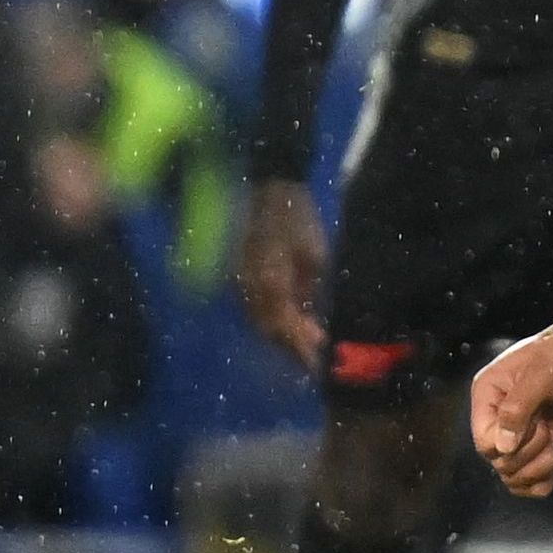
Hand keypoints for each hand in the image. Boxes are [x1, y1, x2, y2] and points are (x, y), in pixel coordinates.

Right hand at [231, 180, 328, 368]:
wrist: (265, 187)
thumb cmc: (298, 217)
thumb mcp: (315, 255)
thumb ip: (309, 290)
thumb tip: (309, 318)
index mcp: (270, 283)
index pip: (283, 327)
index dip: (299, 349)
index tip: (316, 364)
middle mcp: (248, 288)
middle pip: (267, 329)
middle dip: (289, 347)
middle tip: (312, 359)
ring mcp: (239, 282)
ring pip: (257, 320)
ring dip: (278, 336)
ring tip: (303, 346)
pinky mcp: (237, 275)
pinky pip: (251, 306)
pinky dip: (268, 319)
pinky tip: (286, 322)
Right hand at [471, 315, 552, 499]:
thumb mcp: (541, 375)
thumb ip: (517, 409)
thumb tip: (502, 448)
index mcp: (488, 396)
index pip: (484, 442)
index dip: (508, 447)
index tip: (535, 428)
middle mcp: (498, 417)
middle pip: (499, 461)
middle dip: (526, 456)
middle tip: (547, 432)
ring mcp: (522, 432)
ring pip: (513, 474)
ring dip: (535, 471)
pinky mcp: (543, 441)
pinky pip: (530, 477)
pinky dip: (541, 480)